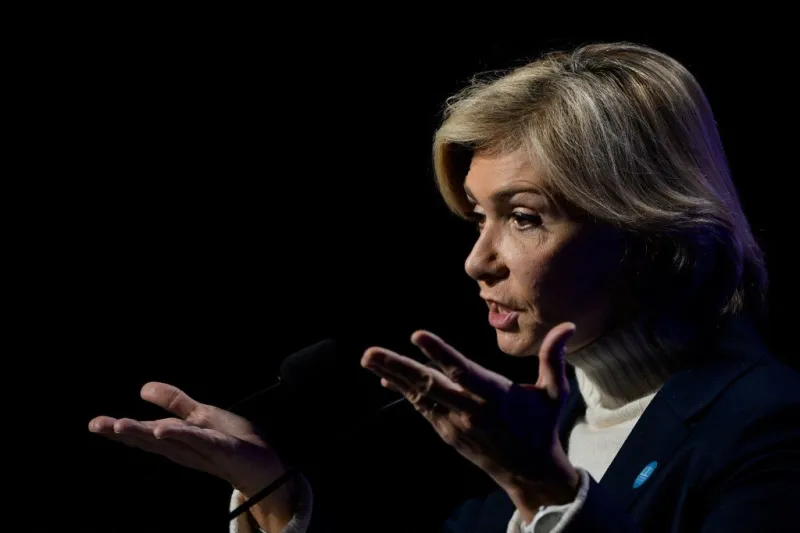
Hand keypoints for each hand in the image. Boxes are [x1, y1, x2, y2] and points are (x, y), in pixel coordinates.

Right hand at [88, 382, 296, 528]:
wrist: (264, 463)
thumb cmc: (232, 440)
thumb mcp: (200, 415)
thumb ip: (175, 402)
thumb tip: (143, 388)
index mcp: (176, 441)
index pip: (144, 434)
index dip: (119, 429)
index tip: (95, 423)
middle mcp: (184, 449)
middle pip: (150, 440)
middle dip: (122, 432)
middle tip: (97, 425)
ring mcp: (203, 450)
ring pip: (169, 441)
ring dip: (144, 433)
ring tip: (121, 425)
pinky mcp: (222, 449)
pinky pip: (200, 440)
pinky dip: (181, 434)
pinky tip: (163, 430)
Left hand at [360, 323, 579, 512]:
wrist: (530, 471)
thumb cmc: (541, 426)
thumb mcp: (555, 392)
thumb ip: (554, 358)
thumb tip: (567, 325)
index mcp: (494, 395)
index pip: (461, 370)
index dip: (439, 353)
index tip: (417, 335)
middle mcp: (470, 409)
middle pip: (429, 384)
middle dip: (398, 366)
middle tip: (370, 353)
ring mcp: (455, 422)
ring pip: (420, 395)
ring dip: (393, 375)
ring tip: (368, 358)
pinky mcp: (447, 432)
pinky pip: (422, 408)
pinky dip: (404, 392)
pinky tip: (387, 377)